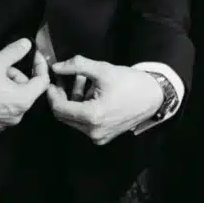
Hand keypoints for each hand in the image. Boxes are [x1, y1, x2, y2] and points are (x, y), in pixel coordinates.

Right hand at [0, 38, 48, 135]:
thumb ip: (15, 51)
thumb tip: (27, 43)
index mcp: (22, 101)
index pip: (42, 82)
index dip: (40, 65)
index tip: (34, 55)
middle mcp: (15, 117)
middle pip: (26, 92)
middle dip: (17, 77)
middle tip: (2, 67)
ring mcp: (1, 126)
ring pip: (12, 102)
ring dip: (7, 88)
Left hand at [47, 56, 163, 144]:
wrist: (154, 96)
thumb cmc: (130, 82)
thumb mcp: (102, 70)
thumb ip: (76, 66)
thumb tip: (55, 66)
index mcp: (92, 116)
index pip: (59, 108)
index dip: (51, 93)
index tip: (49, 79)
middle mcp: (93, 131)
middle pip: (64, 115)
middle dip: (60, 96)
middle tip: (60, 79)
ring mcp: (99, 136)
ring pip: (74, 119)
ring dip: (72, 100)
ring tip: (80, 80)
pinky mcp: (104, 136)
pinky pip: (84, 123)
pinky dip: (82, 107)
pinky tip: (89, 91)